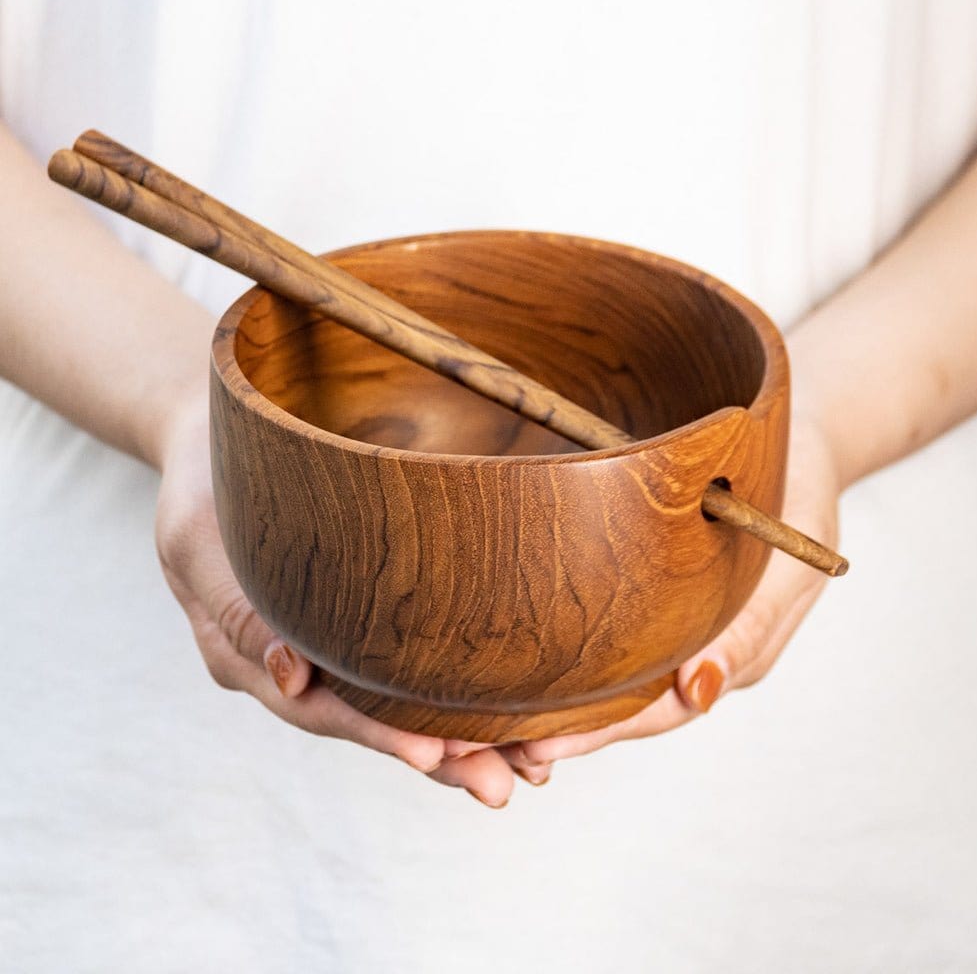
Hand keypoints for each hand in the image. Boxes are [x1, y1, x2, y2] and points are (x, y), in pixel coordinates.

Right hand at [154, 389, 522, 806]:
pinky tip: (497, 709)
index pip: (316, 706)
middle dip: (434, 755)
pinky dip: (444, 689)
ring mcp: (319, 642)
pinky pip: (397, 661)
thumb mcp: (199, 538)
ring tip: (522, 765)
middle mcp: (288, 661)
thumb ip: (238, 610)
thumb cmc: (207, 485)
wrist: (214, 444)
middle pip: (364, 719)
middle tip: (500, 787)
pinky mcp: (349, 617)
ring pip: (389, 699)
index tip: (435, 755)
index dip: (375, 731)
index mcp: (245, 652)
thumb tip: (294, 678)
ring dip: (453, 736)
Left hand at [513, 408, 842, 765]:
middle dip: (561, 727)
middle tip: (495, 746)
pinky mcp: (651, 587)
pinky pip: (607, 627)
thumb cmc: (796, 497)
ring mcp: (672, 622)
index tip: (541, 749)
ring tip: (491, 716)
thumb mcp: (788, 564)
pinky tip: (520, 654)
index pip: (654, 711)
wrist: (796, 445)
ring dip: (555, 697)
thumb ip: (748, 631)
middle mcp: (691, 649)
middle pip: (620, 704)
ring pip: (607, 674)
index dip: (598, 732)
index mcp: (726, 656)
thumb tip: (698, 692)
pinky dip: (566, 648)